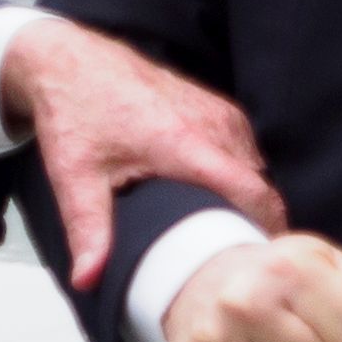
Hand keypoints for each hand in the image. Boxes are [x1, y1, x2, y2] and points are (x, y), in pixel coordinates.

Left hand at [0, 9, 285, 293]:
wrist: (72, 62)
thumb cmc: (75, 111)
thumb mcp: (75, 177)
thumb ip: (88, 231)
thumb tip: (89, 279)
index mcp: (187, 144)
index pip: (255, 194)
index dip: (269, 231)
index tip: (261, 262)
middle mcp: (214, 125)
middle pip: (261, 187)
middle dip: (257, 223)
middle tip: (235, 259)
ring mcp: (220, 113)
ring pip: (257, 169)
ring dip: (249, 200)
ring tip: (226, 234)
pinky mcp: (218, 108)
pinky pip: (246, 151)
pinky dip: (240, 177)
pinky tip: (216, 198)